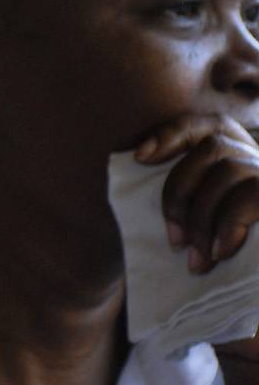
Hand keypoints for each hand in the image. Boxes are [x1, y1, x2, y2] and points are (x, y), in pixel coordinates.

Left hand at [138, 115, 258, 362]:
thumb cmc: (240, 257)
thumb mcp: (207, 221)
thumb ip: (189, 200)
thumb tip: (137, 172)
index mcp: (239, 154)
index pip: (204, 125)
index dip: (171, 134)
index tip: (140, 157)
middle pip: (210, 149)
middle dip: (180, 194)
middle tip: (173, 241)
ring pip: (227, 171)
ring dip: (202, 217)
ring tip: (197, 259)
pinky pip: (247, 198)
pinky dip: (227, 226)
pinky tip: (221, 253)